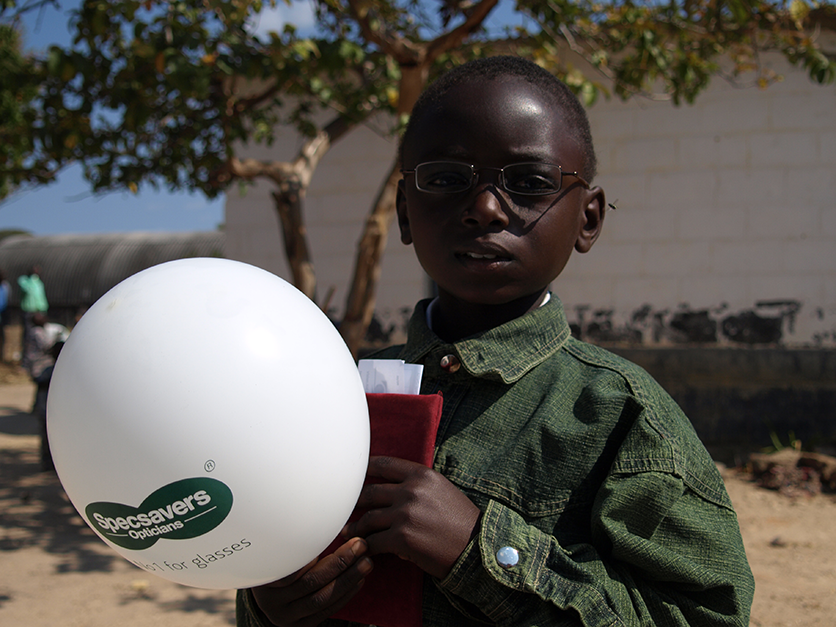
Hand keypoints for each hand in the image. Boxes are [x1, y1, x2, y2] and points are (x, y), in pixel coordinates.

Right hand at [250, 537, 372, 626]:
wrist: (271, 597)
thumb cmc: (281, 563)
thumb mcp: (281, 550)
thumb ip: (298, 540)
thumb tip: (329, 515)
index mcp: (263, 575)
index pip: (290, 562)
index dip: (314, 549)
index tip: (336, 532)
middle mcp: (270, 600)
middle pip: (310, 581)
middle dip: (340, 562)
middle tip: (360, 545)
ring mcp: (284, 616)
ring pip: (321, 598)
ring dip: (348, 579)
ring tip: (366, 562)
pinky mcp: (300, 626)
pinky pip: (326, 611)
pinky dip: (345, 595)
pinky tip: (359, 580)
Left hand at [344, 456, 480, 579]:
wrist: (475, 549)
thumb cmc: (459, 521)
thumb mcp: (442, 490)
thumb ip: (417, 484)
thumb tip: (390, 485)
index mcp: (421, 475)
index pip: (383, 465)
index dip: (363, 470)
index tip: (352, 476)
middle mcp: (412, 490)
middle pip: (369, 492)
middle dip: (354, 502)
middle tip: (345, 509)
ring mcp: (406, 514)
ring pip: (368, 518)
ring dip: (355, 527)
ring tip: (349, 532)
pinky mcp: (402, 538)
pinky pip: (373, 541)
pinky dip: (365, 547)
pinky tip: (362, 549)